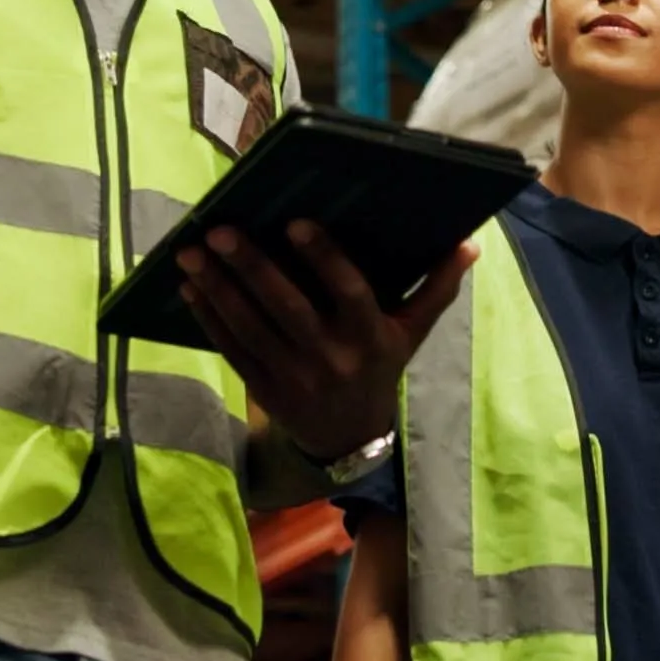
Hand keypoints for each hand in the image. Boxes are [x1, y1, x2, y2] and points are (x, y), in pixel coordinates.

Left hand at [178, 227, 471, 464]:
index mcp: (370, 336)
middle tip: (219, 231)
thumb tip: (470, 244)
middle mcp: (332, 357)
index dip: (322, 257)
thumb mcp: (412, 332)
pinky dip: (209, 319)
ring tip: (191, 253)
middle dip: (251, 268)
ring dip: (218, 289)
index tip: (294, 222)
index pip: (348, 292)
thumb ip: (436, 287)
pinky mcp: (265, 390)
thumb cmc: (381, 368)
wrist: (351, 439)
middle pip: (288, 308)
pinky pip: (234, 351)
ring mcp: (295, 377)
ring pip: (252, 328)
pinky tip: (189, 288)